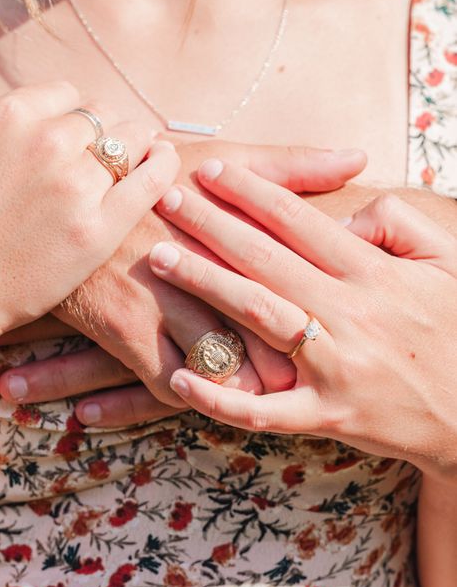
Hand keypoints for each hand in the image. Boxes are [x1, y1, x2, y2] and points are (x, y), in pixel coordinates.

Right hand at [0, 79, 179, 347]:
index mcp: (12, 118)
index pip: (69, 95)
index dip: (76, 118)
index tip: (76, 138)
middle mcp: (47, 144)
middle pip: (105, 115)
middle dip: (107, 133)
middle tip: (104, 157)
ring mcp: (77, 186)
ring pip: (134, 140)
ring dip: (137, 147)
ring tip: (135, 162)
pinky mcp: (101, 228)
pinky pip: (152, 178)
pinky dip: (164, 165)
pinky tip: (165, 162)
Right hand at [0, 143, 365, 418]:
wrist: (67, 189)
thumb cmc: (154, 173)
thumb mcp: (218, 159)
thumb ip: (290, 166)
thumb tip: (357, 158)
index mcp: (235, 226)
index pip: (293, 281)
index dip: (320, 313)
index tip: (333, 327)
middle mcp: (202, 267)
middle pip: (262, 333)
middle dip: (290, 361)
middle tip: (309, 373)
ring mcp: (161, 301)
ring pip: (221, 367)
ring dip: (245, 385)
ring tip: (264, 390)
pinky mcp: (125, 329)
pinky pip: (171, 383)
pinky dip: (194, 393)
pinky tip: (208, 388)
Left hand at [148, 159, 456, 483]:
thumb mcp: (447, 263)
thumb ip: (400, 224)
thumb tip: (348, 214)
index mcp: (375, 273)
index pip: (301, 221)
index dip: (252, 191)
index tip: (211, 170)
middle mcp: (350, 314)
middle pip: (266, 259)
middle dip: (211, 224)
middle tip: (165, 198)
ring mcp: (336, 368)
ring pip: (258, 318)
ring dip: (204, 284)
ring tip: (159, 258)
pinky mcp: (328, 417)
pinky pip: (265, 411)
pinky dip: (220, 397)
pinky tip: (180, 380)